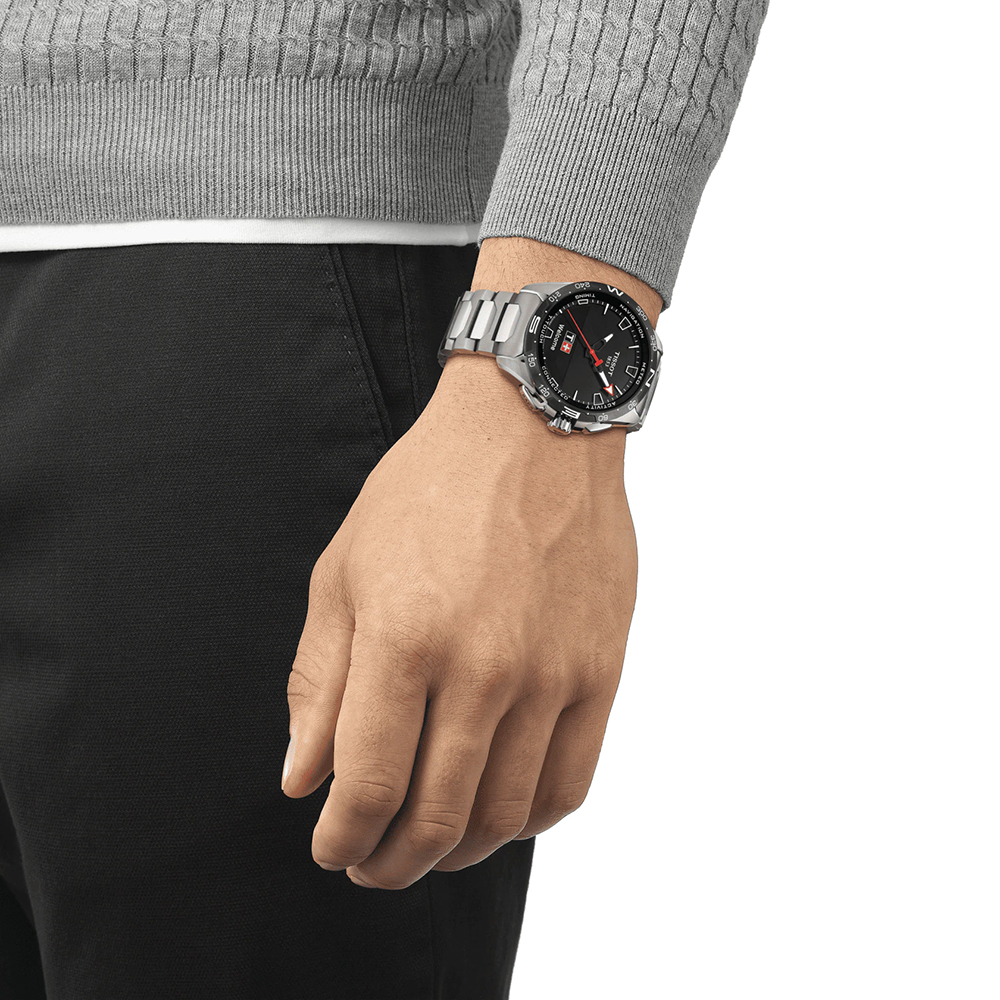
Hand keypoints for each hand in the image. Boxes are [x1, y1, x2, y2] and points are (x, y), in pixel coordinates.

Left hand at [281, 354, 638, 889]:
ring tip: (429, 848)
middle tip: (370, 865)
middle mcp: (482, 667)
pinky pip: (569, 783)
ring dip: (456, 853)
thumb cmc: (427, 491)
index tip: (328, 846)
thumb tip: (303, 781)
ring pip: (504, 814)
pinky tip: (500, 815)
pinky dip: (528, 822)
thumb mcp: (346, 571)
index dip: (341, 836)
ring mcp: (552, 673)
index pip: (367, 785)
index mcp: (404, 638)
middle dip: (389, 862)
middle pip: (434, 815)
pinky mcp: (601, 670)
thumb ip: (321, 681)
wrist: (532, 431)